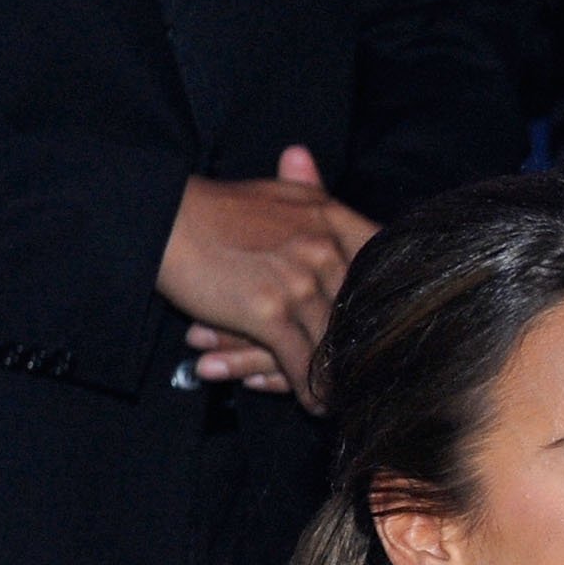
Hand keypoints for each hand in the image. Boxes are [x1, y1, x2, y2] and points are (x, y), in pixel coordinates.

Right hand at [157, 146, 376, 408]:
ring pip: (335, 344)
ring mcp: (298, 281)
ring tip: (351, 399)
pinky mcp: (270, 313)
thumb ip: (304, 186)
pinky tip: (317, 406)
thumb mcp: (272, 190)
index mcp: (329, 218)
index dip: (398, 295)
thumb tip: (307, 158)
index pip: (382, 261)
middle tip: (381, 377)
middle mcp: (322, 248)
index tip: (403, 324)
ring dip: (341, 378)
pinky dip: (311, 390)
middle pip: (362, 312)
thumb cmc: (214, 210)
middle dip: (370, 349)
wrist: (161, 218)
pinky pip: (303, 364)